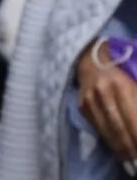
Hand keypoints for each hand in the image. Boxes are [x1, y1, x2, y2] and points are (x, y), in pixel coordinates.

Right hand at [77, 40, 136, 159]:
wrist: (91, 55)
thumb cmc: (121, 68)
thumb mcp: (135, 81)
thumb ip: (136, 99)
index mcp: (120, 85)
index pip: (132, 120)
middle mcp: (102, 92)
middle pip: (119, 128)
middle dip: (132, 147)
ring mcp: (89, 99)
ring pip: (106, 130)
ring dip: (120, 148)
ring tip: (130, 157)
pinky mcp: (81, 105)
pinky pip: (96, 127)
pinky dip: (108, 140)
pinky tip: (117, 147)